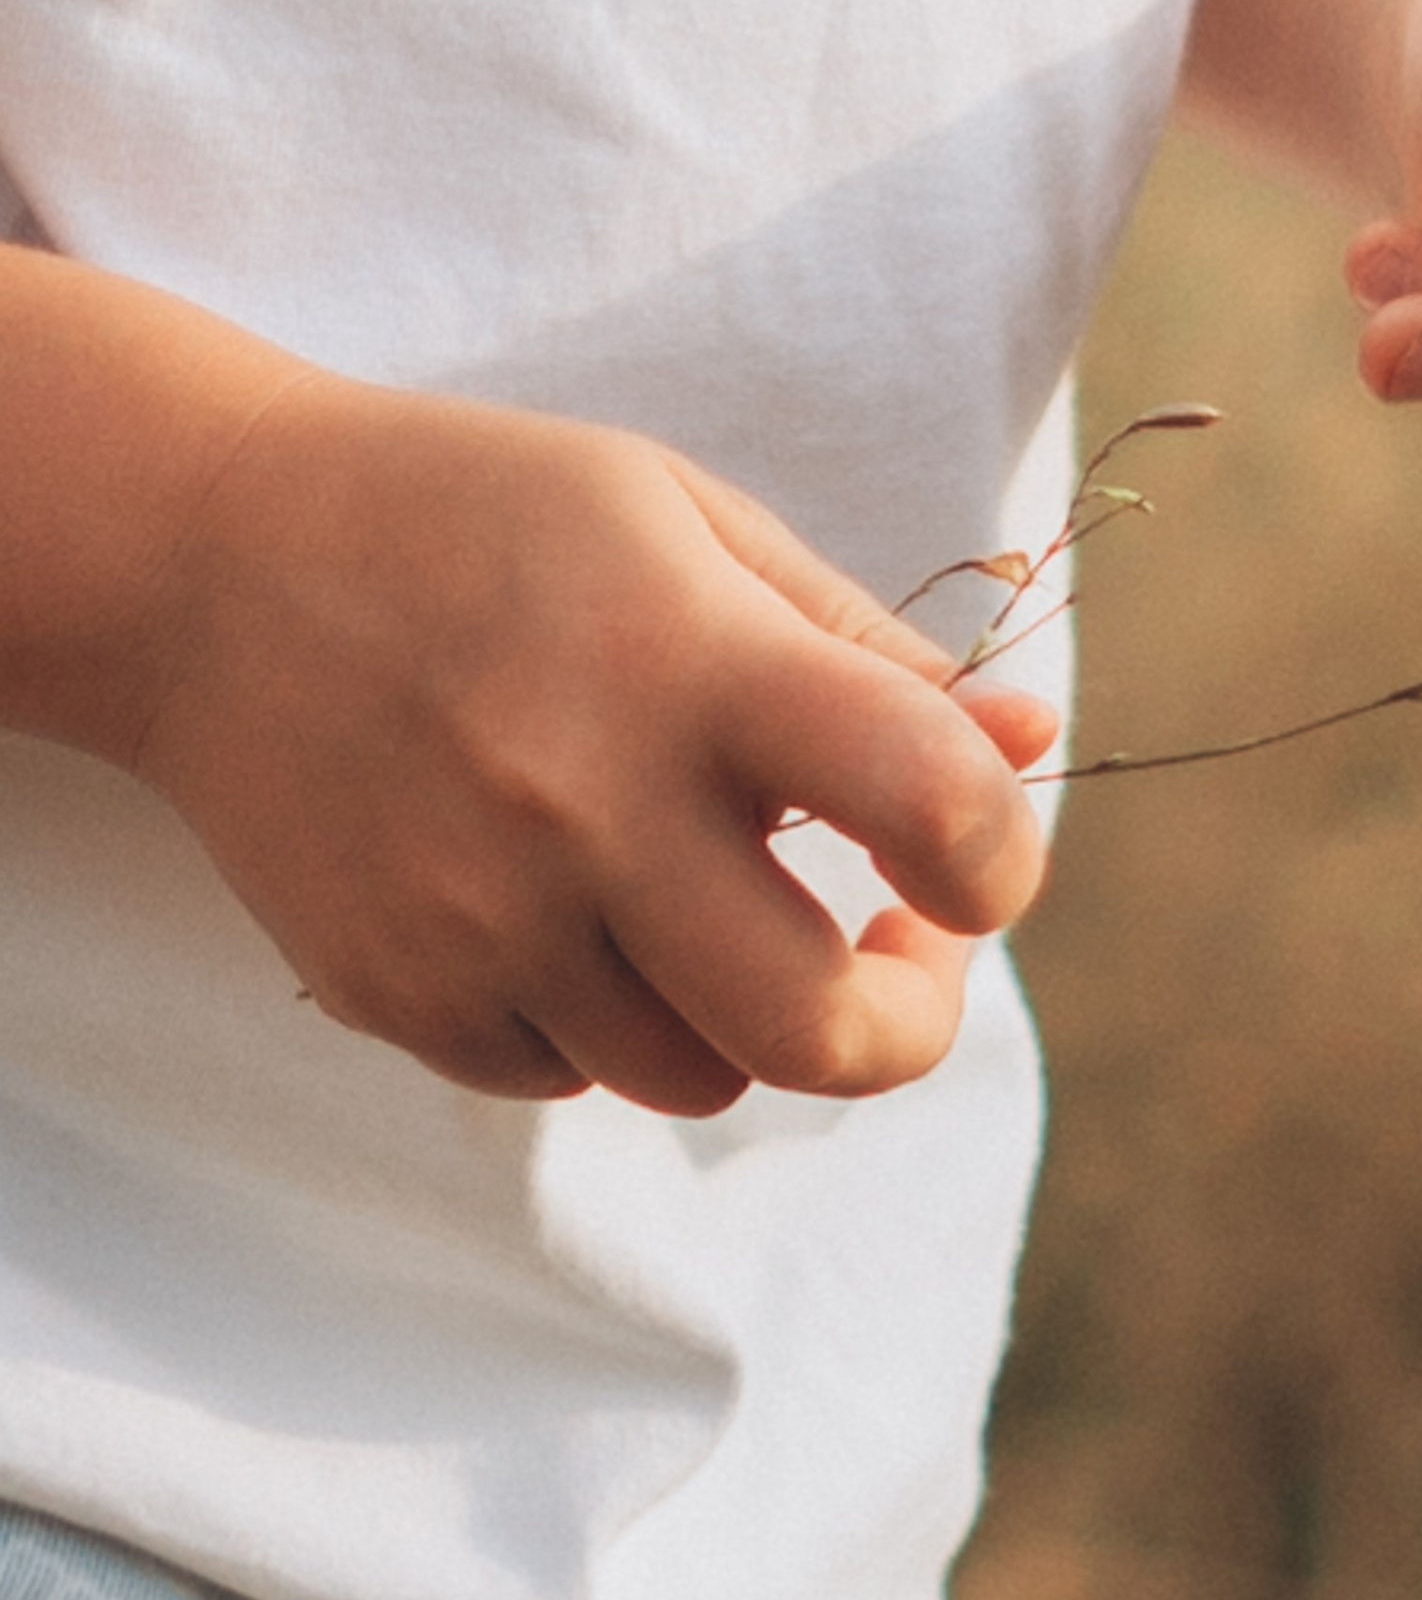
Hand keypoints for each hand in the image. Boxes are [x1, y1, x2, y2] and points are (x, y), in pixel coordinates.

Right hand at [130, 378, 1053, 1112]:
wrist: (208, 563)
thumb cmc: (489, 523)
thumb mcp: (693, 524)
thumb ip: (872, 653)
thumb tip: (1035, 739)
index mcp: (688, 660)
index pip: (931, 798)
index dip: (1005, 856)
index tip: (977, 853)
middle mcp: (585, 806)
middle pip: (825, 1031)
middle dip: (910, 1016)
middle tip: (898, 945)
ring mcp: (479, 917)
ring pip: (704, 1075)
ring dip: (752, 1013)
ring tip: (717, 899)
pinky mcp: (396, 991)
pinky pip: (570, 1073)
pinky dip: (611, 1020)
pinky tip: (577, 906)